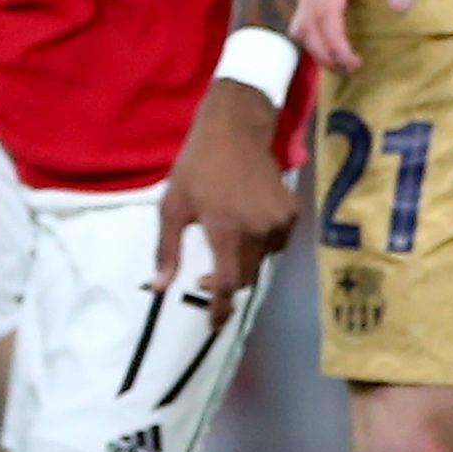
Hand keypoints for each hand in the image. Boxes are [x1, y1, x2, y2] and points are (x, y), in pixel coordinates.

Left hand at [152, 79, 294, 307]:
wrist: (235, 130)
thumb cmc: (197, 167)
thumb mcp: (172, 206)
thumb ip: (167, 249)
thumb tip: (160, 287)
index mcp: (228, 229)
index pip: (231, 281)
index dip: (221, 303)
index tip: (214, 321)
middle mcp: (259, 229)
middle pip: (246, 274)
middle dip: (227, 281)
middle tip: (206, 279)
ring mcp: (280, 220)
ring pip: (262, 259)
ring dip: (243, 260)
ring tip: (225, 239)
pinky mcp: (292, 212)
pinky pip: (276, 243)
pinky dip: (260, 244)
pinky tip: (245, 227)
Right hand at [292, 0, 420, 74]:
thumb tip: (400, 9)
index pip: (326, 13)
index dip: (335, 43)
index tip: (354, 61)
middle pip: (308, 26)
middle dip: (326, 54)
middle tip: (352, 69)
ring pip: (300, 26)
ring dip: (317, 49)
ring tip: (343, 65)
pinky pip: (302, 20)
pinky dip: (313, 39)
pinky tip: (333, 48)